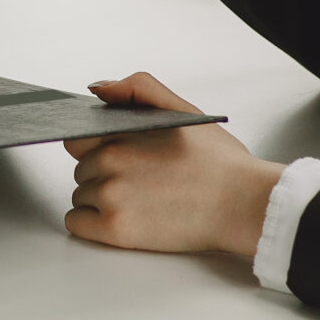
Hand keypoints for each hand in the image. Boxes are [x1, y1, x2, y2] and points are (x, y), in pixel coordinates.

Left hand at [62, 73, 281, 259]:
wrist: (243, 204)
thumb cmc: (217, 162)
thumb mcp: (181, 110)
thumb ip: (137, 90)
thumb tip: (97, 90)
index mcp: (120, 133)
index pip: (76, 138)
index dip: (95, 147)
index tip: (117, 157)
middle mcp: (109, 162)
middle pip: (81, 169)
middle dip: (102, 174)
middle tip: (142, 181)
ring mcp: (110, 196)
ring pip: (81, 196)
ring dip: (100, 200)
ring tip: (141, 201)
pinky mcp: (115, 230)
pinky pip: (76, 224)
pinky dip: (92, 224)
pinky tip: (124, 219)